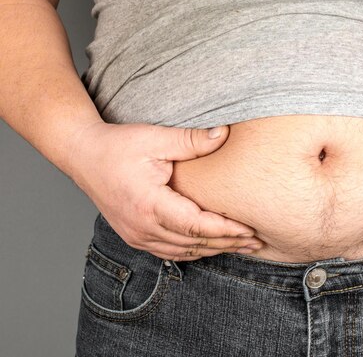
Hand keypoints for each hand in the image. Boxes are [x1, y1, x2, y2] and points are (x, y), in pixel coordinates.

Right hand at [67, 121, 262, 260]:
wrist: (82, 155)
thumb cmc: (117, 145)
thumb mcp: (155, 138)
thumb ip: (191, 140)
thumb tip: (224, 133)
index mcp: (149, 205)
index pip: (197, 226)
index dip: (226, 230)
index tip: (250, 230)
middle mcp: (142, 227)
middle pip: (194, 244)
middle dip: (228, 244)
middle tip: (256, 242)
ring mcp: (137, 235)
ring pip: (184, 252)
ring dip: (214, 250)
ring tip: (241, 245)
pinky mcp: (135, 236)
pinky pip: (170, 252)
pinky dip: (195, 250)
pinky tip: (212, 246)